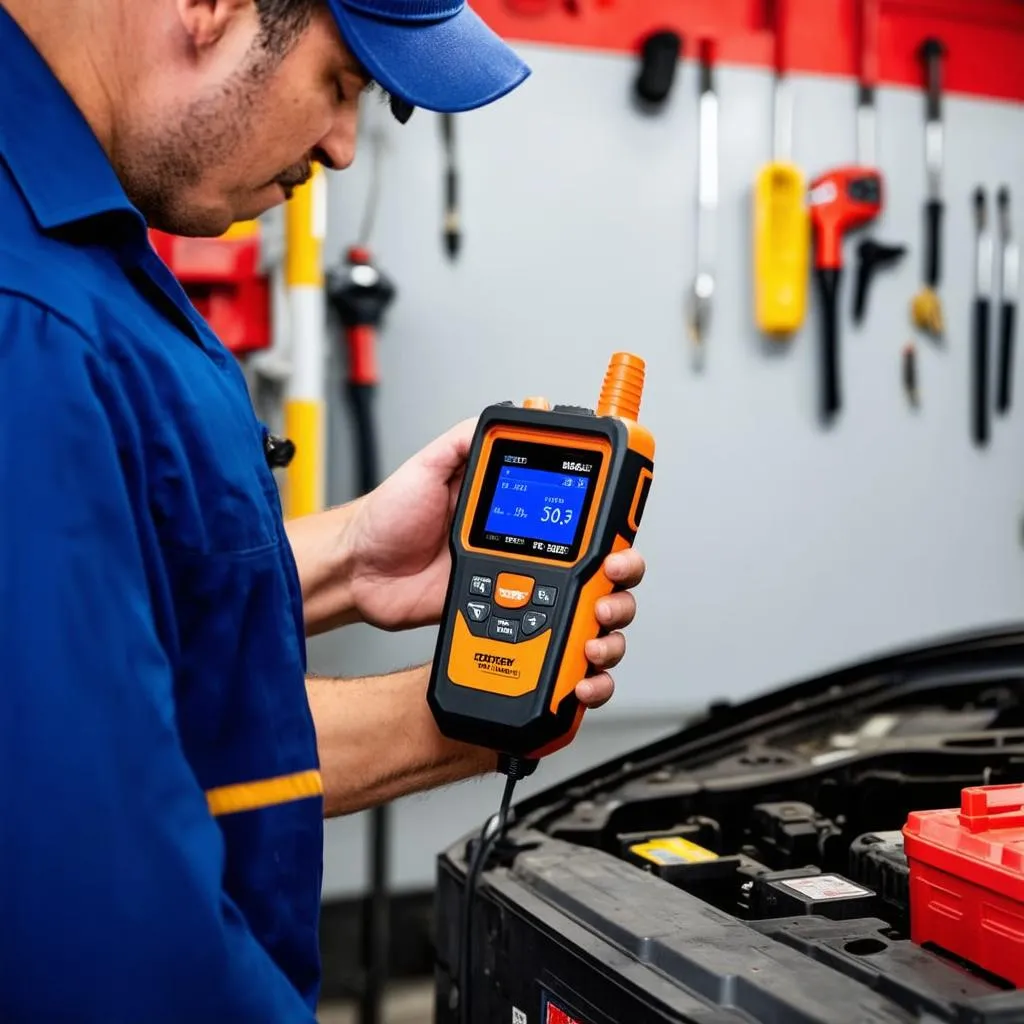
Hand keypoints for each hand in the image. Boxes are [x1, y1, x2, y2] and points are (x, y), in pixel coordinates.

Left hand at [345, 419, 645, 708]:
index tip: (619, 534)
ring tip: (595, 623)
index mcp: (516, 509)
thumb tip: (519, 413)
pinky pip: (550, 639)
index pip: (581, 512)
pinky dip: (574, 652)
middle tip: (612, 578)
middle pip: (601, 563)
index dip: (613, 524)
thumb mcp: (427, 465)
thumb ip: (469, 441)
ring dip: (607, 618)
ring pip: (587, 605)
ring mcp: (520, 587)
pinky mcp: (505, 622)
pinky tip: (575, 660)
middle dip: (622, 573)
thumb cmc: (386, 519)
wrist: (359, 573)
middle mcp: (527, 547)